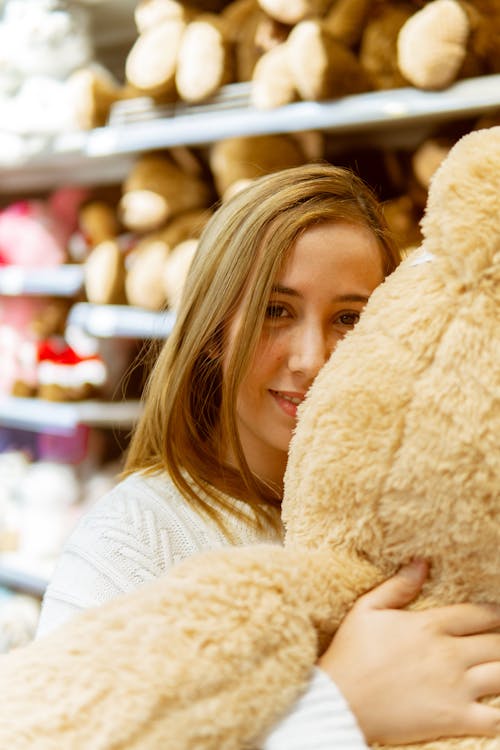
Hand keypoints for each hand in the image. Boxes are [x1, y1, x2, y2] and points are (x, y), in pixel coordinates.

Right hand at [318, 559, 499, 743]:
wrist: (339, 700)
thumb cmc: (350, 654)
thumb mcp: (366, 609)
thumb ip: (398, 586)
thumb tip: (421, 563)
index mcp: (429, 625)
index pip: (479, 614)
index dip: (496, 613)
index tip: (498, 616)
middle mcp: (448, 653)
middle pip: (498, 643)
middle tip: (498, 642)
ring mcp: (454, 686)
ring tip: (499, 669)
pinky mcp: (454, 718)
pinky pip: (495, 718)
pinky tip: (497, 707)